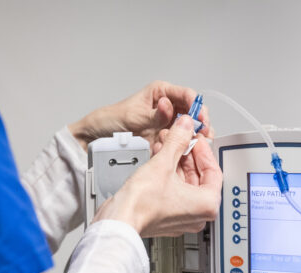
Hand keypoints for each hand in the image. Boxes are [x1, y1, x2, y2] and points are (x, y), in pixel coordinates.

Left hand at [68, 81, 212, 150]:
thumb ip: (155, 114)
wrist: (97, 138)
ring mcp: (166, 124)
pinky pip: (179, 142)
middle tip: (203, 135)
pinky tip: (183, 151)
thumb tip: (169, 106)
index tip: (200, 119)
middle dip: (200, 124)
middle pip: (192, 113)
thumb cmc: (111, 120)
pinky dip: (183, 146)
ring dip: (194, 137)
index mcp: (161, 93)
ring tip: (196, 145)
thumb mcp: (134, 116)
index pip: (187, 95)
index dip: (197, 107)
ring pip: (189, 128)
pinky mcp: (163, 139)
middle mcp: (167, 107)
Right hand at [93, 116, 222, 236]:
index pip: (213, 170)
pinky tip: (159, 158)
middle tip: (180, 137)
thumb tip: (185, 127)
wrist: (119, 221)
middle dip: (186, 154)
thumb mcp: (163, 163)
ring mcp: (182, 217)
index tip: (195, 138)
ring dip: (175, 161)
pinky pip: (174, 191)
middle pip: (199, 176)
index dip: (203, 149)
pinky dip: (168, 175)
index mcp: (207, 205)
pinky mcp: (167, 217)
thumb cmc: (141, 204)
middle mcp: (198, 215)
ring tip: (166, 144)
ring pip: (185, 183)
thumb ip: (178, 141)